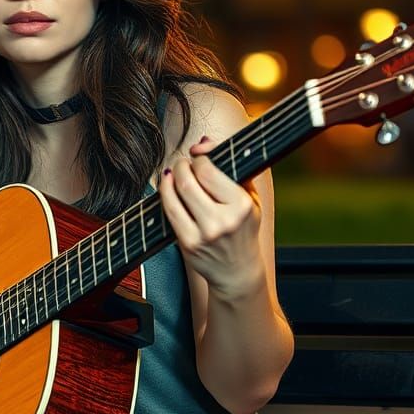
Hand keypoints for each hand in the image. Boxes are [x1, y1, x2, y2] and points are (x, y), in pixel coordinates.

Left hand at [159, 135, 265, 298]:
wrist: (237, 270)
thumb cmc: (243, 227)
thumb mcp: (249, 197)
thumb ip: (231, 166)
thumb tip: (202, 142)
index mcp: (242, 205)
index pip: (209, 171)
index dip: (199, 158)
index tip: (198, 158)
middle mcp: (223, 221)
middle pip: (189, 180)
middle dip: (182, 165)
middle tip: (183, 163)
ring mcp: (204, 234)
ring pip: (177, 193)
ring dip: (171, 176)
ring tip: (174, 172)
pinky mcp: (188, 244)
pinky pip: (170, 211)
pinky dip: (165, 193)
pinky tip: (167, 185)